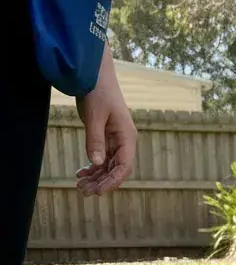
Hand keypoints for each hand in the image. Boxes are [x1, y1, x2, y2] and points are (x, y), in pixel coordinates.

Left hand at [75, 52, 136, 194]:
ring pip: (108, 165)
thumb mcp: (94, 116)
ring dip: (96, 176)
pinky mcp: (105, 136)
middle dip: (102, 182)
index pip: (124, 167)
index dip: (113, 181)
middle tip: (84, 191)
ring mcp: (115, 140)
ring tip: (80, 185)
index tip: (99, 191)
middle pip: (116, 169)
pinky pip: (102, 157)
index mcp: (127, 137)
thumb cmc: (98, 91)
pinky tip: (81, 172)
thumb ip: (95, 140)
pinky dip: (92, 166)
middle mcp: (124, 142)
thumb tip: (97, 164)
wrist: (95, 74)